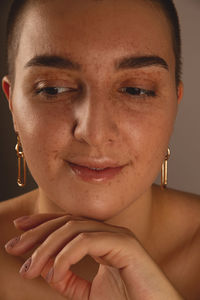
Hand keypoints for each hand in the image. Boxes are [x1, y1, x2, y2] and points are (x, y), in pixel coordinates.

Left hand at [5, 214, 183, 299]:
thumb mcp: (89, 293)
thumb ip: (70, 280)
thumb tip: (48, 270)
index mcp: (103, 238)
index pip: (68, 222)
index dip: (42, 222)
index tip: (19, 228)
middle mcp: (109, 231)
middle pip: (66, 221)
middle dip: (37, 232)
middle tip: (13, 247)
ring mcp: (118, 235)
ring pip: (73, 228)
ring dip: (46, 248)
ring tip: (30, 269)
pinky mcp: (125, 244)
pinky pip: (87, 241)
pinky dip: (66, 256)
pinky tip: (55, 273)